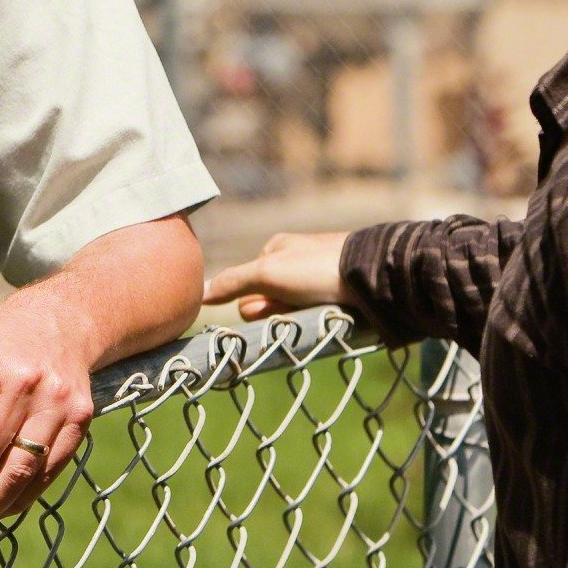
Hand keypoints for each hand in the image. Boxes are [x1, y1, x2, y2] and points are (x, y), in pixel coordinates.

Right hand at [202, 230, 349, 320]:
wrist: (368, 276)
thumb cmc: (314, 268)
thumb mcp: (266, 273)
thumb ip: (232, 282)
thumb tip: (199, 293)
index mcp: (277, 249)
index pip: (249, 284)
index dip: (255, 301)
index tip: (269, 304)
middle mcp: (296, 262)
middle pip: (270, 300)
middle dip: (276, 311)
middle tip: (294, 308)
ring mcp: (317, 279)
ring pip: (292, 309)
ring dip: (296, 316)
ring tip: (315, 310)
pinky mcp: (336, 295)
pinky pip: (315, 313)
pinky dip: (316, 318)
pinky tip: (326, 315)